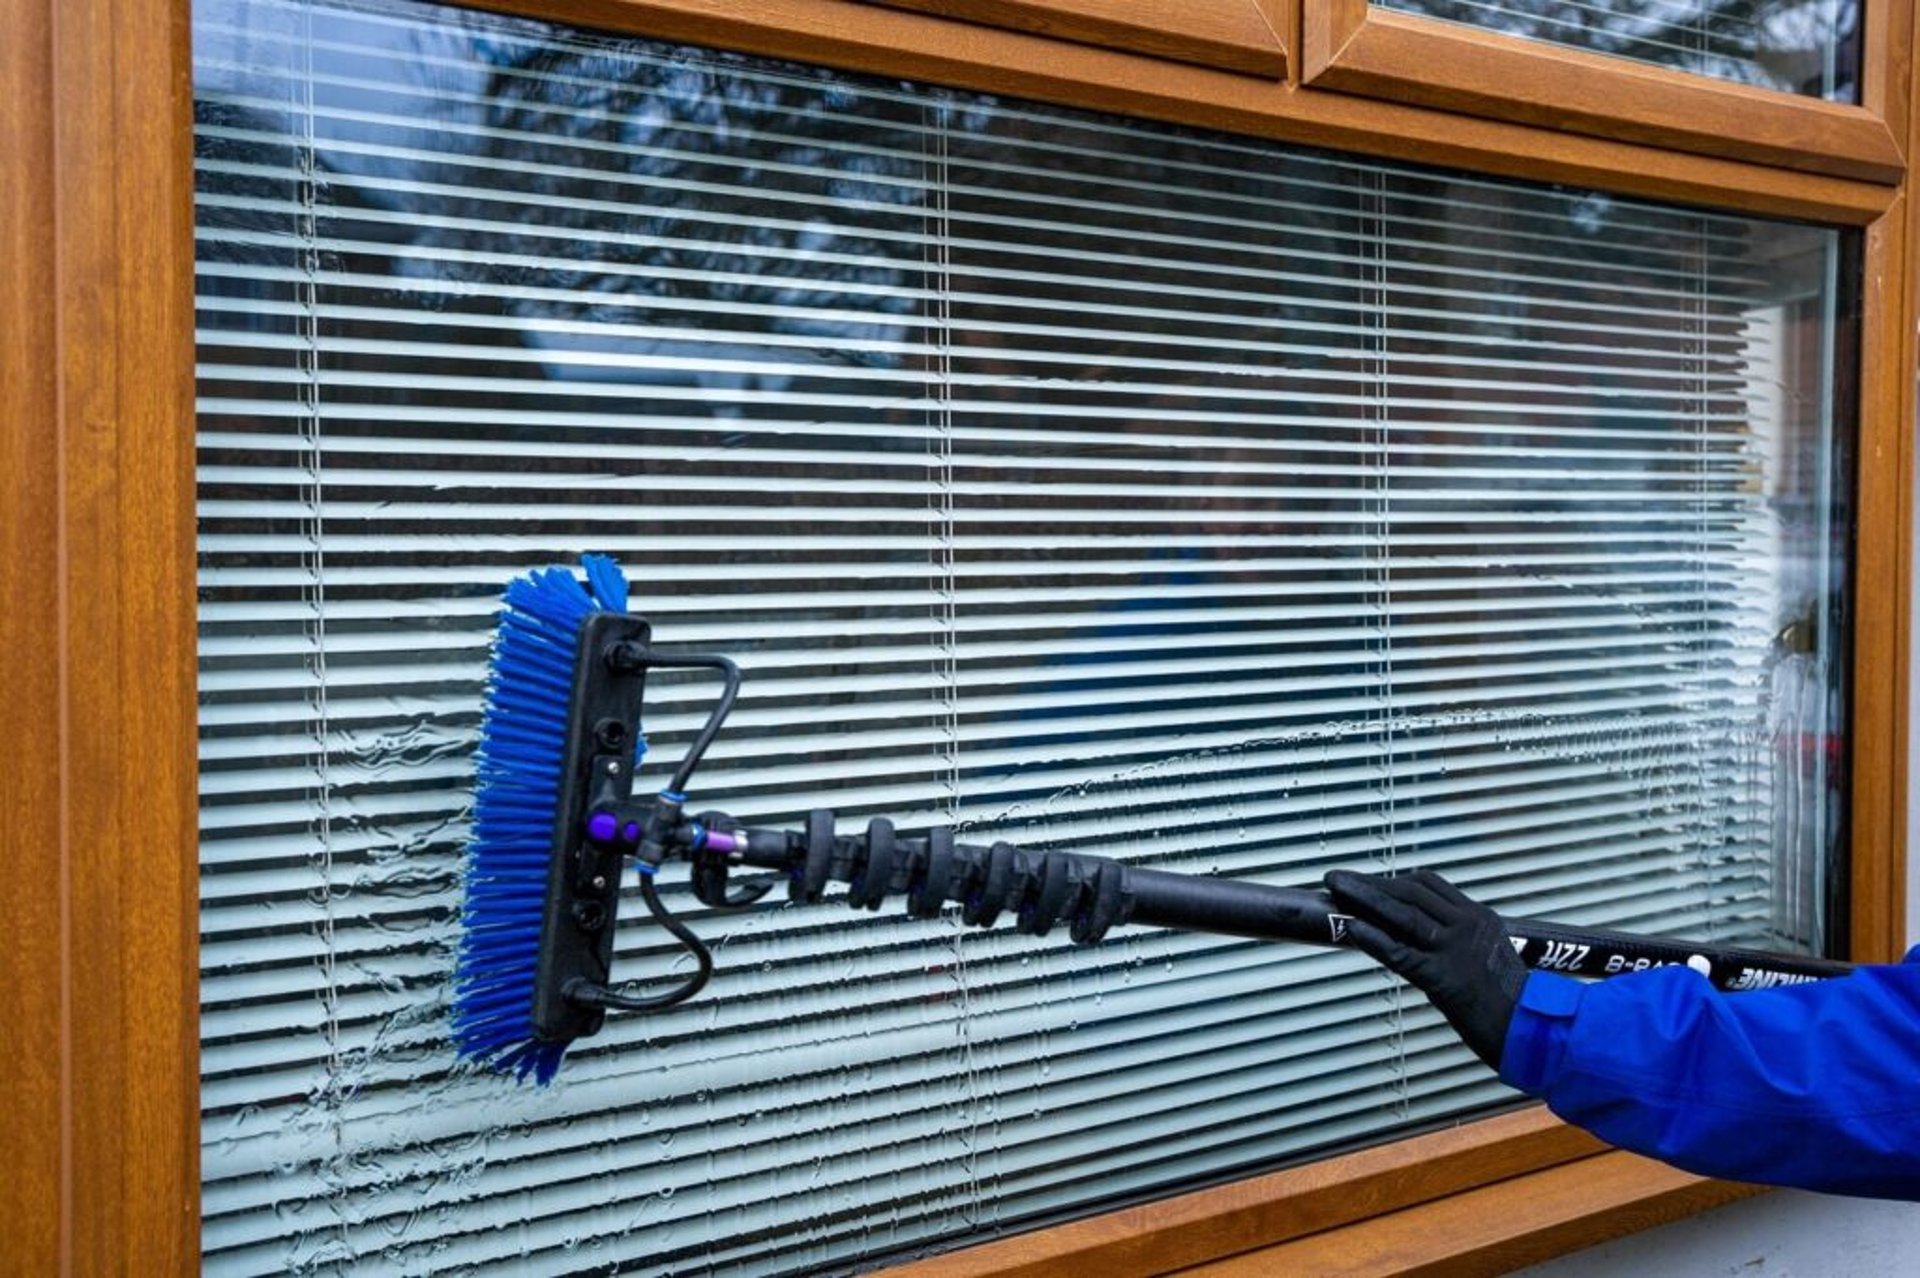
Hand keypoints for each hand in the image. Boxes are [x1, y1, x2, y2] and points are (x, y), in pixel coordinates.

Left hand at [1324, 869, 1527, 1069]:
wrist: (1531, 1031)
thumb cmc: (1510, 999)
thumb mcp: (1490, 953)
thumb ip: (1460, 936)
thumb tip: (1421, 929)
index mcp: (1479, 917)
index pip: (1430, 884)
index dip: (1394, 879)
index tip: (1368, 879)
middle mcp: (1467, 926)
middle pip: (1411, 892)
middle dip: (1371, 883)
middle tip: (1337, 878)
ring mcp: (1455, 950)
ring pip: (1402, 914)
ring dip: (1363, 897)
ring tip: (1334, 886)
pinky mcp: (1443, 978)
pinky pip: (1400, 953)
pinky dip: (1372, 937)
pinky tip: (1351, 927)